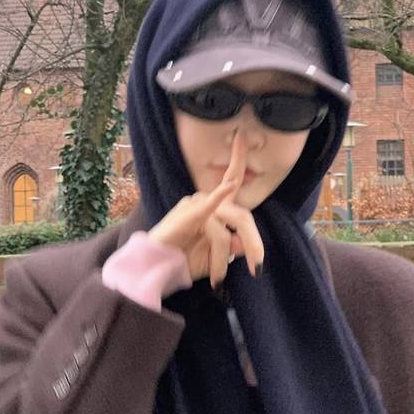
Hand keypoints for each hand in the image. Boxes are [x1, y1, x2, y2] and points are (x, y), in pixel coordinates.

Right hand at [148, 133, 264, 286]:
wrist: (156, 269)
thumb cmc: (183, 260)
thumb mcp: (215, 257)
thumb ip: (232, 248)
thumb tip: (247, 245)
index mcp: (214, 206)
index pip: (232, 180)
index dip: (238, 157)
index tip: (242, 135)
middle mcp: (205, 201)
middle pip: (241, 218)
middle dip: (253, 244)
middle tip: (257, 267)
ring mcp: (195, 206)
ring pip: (223, 232)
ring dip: (219, 259)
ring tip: (215, 278)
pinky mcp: (188, 215)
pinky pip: (209, 206)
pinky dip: (220, 195)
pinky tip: (229, 186)